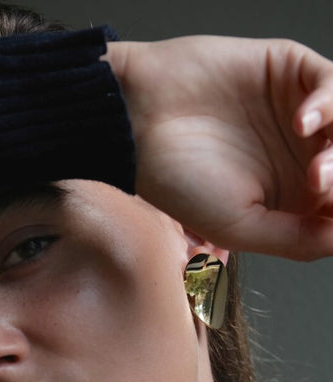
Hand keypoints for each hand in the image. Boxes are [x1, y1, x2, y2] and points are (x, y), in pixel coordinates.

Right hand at [104, 36, 332, 259]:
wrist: (138, 125)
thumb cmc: (178, 182)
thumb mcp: (240, 229)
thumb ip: (298, 239)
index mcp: (295, 199)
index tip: (330, 215)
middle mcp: (303, 156)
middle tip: (319, 189)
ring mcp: (302, 114)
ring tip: (316, 170)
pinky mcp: (293, 72)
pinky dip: (330, 104)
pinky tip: (302, 124)